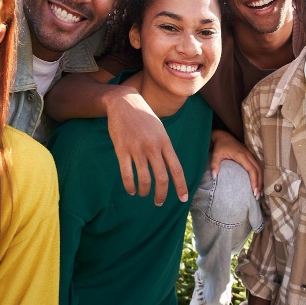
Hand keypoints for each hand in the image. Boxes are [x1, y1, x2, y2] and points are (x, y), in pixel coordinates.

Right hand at [106, 87, 187, 205]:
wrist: (124, 102)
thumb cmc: (143, 118)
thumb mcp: (159, 130)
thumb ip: (164, 149)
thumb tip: (169, 170)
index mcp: (165, 142)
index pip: (176, 168)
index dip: (181, 186)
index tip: (183, 198)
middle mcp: (153, 146)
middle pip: (161, 178)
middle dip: (161, 194)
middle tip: (159, 202)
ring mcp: (137, 148)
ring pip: (144, 179)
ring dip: (145, 191)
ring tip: (143, 194)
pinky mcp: (122, 150)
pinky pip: (127, 174)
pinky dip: (130, 186)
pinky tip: (131, 189)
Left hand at [210, 130, 260, 197]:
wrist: (223, 136)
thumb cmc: (220, 146)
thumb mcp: (215, 154)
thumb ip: (214, 165)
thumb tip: (214, 177)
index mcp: (241, 155)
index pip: (251, 169)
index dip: (254, 180)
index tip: (254, 191)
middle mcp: (248, 155)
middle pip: (258, 170)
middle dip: (259, 183)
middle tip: (257, 196)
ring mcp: (251, 155)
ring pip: (260, 168)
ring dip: (261, 180)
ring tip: (260, 192)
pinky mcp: (251, 156)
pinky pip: (258, 166)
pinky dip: (260, 175)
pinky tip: (259, 184)